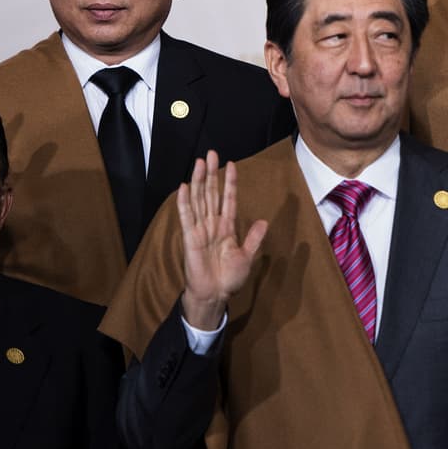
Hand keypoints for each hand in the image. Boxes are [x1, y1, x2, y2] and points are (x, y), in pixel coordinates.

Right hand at [177, 150, 267, 329]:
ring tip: (200, 162)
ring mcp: (200, 229)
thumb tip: (263, 221)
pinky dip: (184, 202)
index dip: (230, 182)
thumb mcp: (247, 256)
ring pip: (199, 200)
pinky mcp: (190, 238)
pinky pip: (187, 217)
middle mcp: (212, 224)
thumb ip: (253, 238)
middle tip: (211, 153)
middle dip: (212, 173)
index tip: (231, 165)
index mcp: (226, 227)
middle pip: (211, 193)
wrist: (215, 294)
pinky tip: (184, 187)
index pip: (228, 199)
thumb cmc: (229, 278)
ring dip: (199, 181)